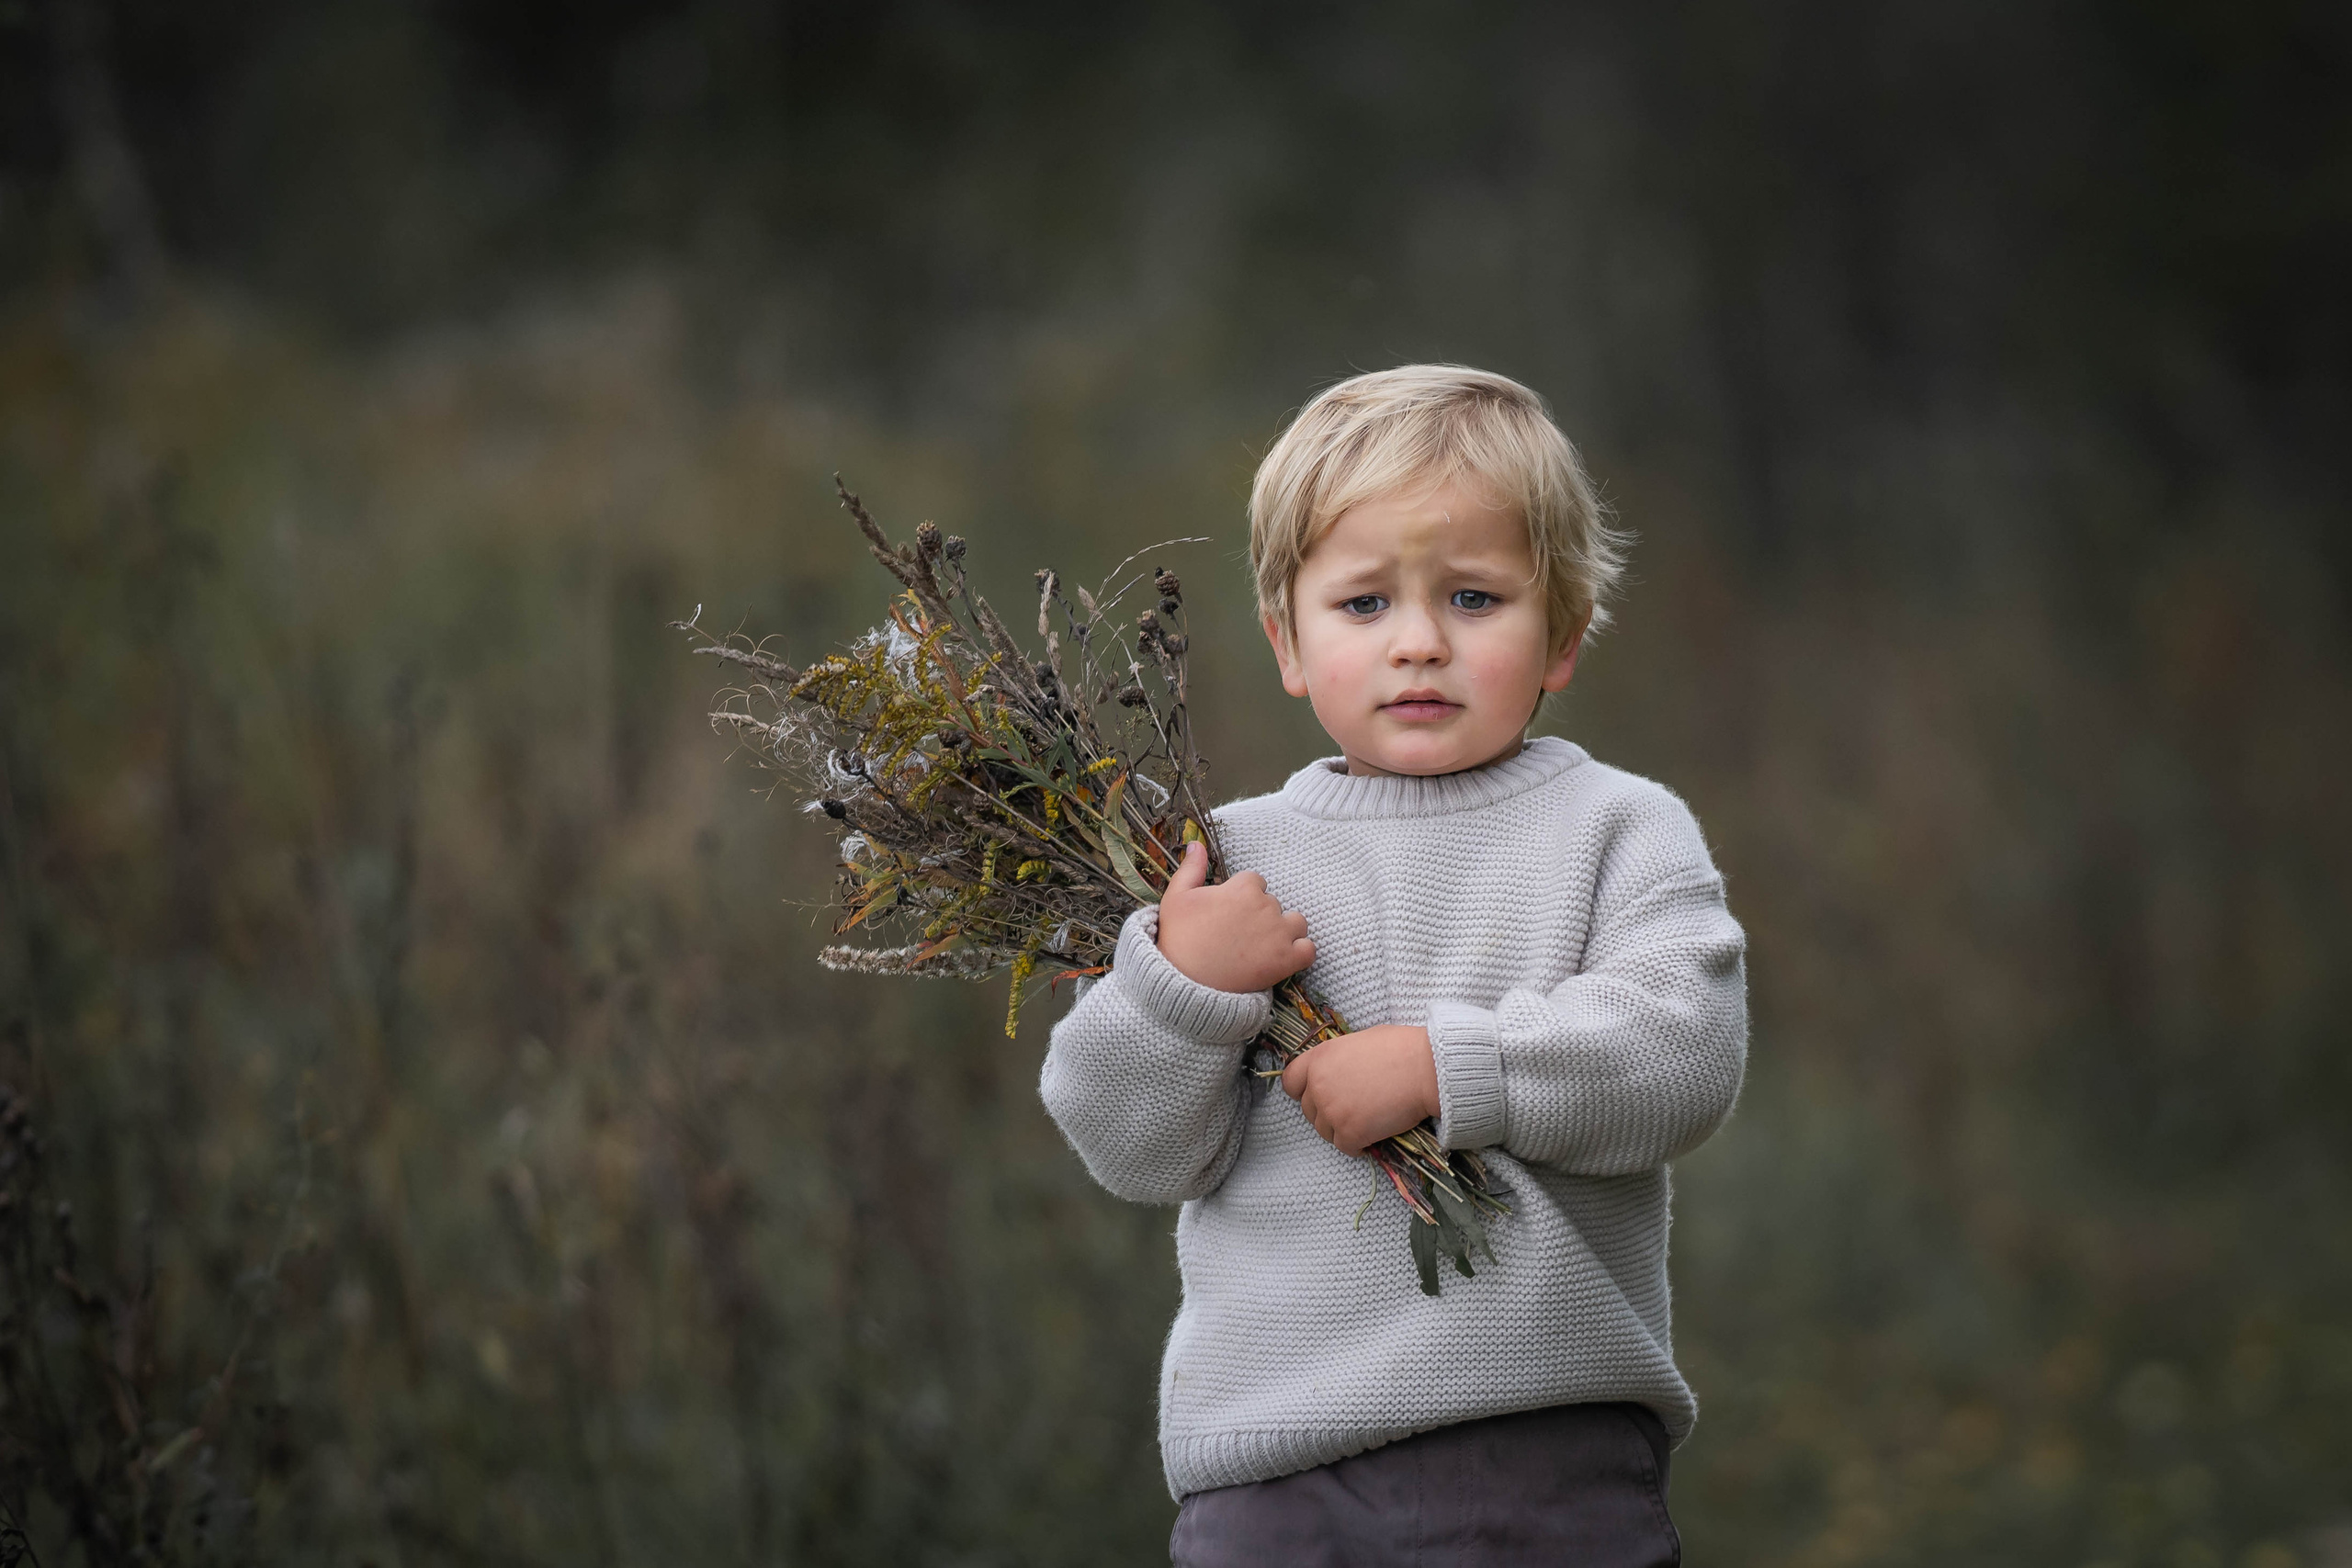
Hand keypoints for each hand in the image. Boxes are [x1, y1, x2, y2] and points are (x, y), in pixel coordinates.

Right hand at [1154, 841, 1315, 993]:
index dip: (1242, 896)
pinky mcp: (1286, 961)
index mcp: (1243, 888)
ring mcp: (1279, 934)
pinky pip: (1309, 950)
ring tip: (1263, 945)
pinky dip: (1300, 952)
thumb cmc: (1178, 938)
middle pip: (1273, 903)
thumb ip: (1191, 867)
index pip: (1255, 882)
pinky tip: (1283, 957)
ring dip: (1285, 930)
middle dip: (1259, 915)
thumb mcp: (1176, 896)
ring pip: (1296, 922)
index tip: (1229, 913)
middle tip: (1238, 935)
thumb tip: (1198, 843)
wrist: (1183, 982)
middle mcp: (1266, 907)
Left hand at [1280, 1026, 1439, 1155]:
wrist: (1426, 1068)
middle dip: (1327, 1113)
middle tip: (1352, 1111)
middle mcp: (1318, 1085)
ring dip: (1341, 1130)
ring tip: (1365, 1122)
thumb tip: (1340, 1074)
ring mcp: (1332, 1110)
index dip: (1303, 1092)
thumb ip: (1339, 1060)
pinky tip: (1372, 1137)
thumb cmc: (1401, 1049)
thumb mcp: (1358, 1042)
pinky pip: (1345, 1147)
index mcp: (1319, 1059)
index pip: (1290, 1082)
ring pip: (1325, 1132)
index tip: (1318, 1096)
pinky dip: (1358, 1145)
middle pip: (1309, 1111)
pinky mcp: (1349, 1132)